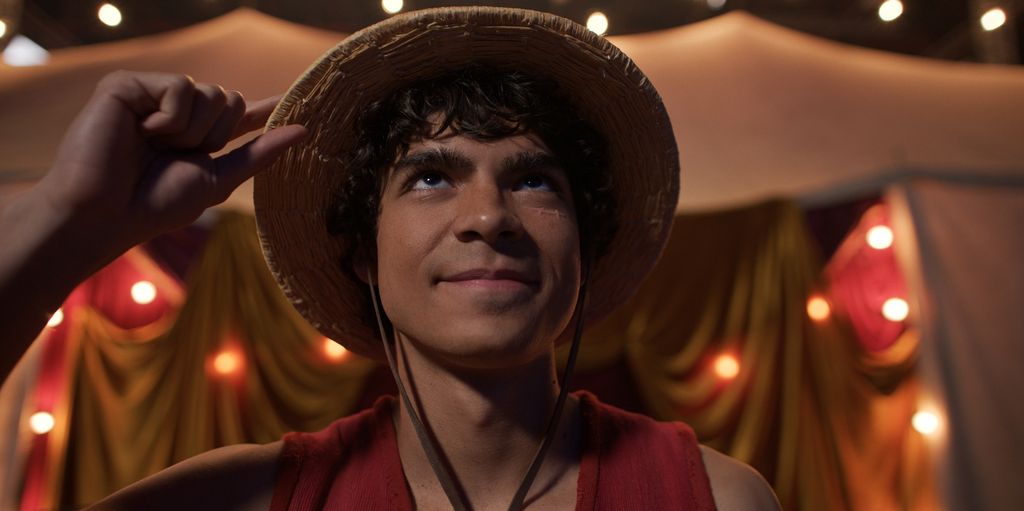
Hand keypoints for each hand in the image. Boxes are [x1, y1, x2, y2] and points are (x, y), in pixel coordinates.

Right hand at [35, 70, 306, 250]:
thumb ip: (259, 153)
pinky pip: (181, 86)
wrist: (105, 214)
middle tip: (179, 155)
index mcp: (198, 137)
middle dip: (216, 134)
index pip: (240, 117)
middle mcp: (177, 115)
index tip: (295, 100)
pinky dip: (171, 117)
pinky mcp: (128, 86)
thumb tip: (303, 131)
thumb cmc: (155, 205)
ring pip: (210, 91)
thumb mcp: (217, 180)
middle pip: (230, 99)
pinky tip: (143, 131)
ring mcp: (152, 97)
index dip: (266, 108)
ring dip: (193, 130)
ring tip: (158, 146)